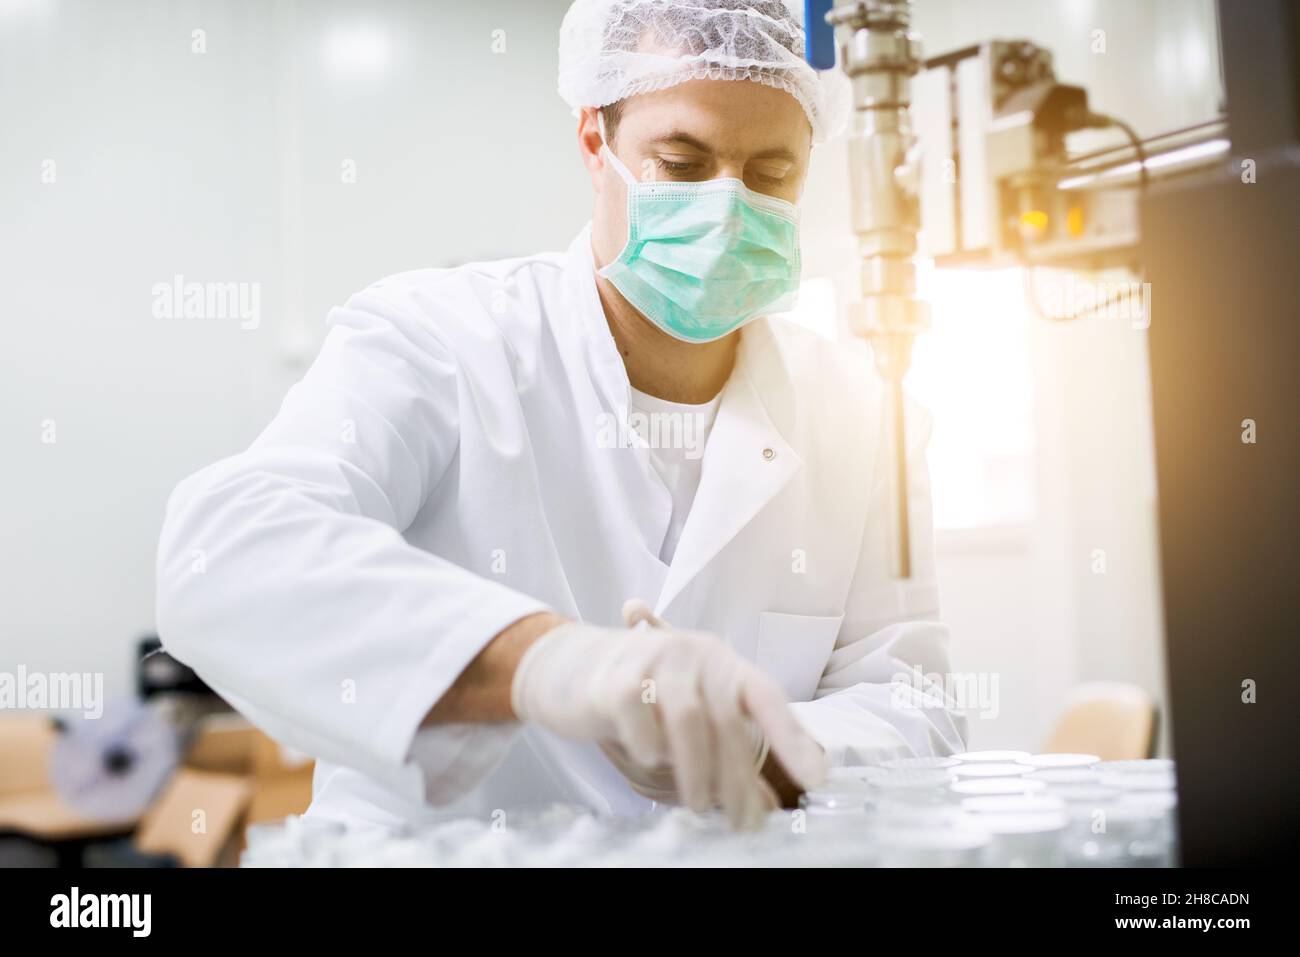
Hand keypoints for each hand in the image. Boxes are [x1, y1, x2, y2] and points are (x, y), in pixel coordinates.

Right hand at [510, 605, 824, 828]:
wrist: (570, 664)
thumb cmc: (642, 695)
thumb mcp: (690, 715)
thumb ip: (725, 751)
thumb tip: (765, 806)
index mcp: (722, 662)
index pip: (767, 698)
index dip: (793, 737)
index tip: (816, 777)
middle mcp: (695, 653)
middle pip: (727, 722)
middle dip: (737, 779)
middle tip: (741, 823)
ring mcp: (655, 659)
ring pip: (688, 724)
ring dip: (697, 773)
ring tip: (698, 805)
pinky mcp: (616, 677)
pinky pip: (641, 724)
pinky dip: (648, 748)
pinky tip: (648, 757)